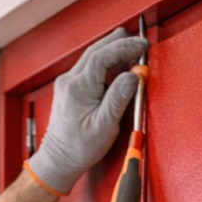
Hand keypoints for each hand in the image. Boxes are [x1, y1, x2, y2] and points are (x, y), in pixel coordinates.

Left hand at [27, 28, 146, 194]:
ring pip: (92, 55)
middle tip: (140, 43)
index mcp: (79, 87)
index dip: (125, 47)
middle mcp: (70, 80)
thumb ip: (119, 97)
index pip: (103, 55)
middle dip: (120, 42)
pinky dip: (105, 60)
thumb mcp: (105, 125)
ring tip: (132, 50)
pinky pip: (89, 65)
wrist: (59, 159)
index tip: (142, 46)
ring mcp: (68, 82)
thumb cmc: (80, 147)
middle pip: (97, 49)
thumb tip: (133, 75)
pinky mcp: (70, 87)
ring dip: (113, 50)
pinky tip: (116, 65)